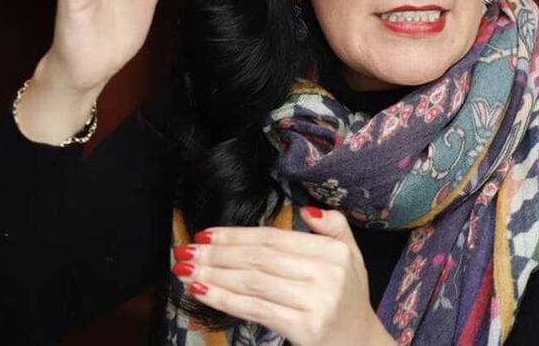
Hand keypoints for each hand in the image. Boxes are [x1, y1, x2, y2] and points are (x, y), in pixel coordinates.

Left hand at [172, 207, 395, 345]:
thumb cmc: (348, 302)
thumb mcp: (352, 257)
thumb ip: (334, 227)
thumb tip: (305, 210)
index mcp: (333, 252)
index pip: (275, 238)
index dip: (236, 234)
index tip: (206, 234)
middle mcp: (326, 273)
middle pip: (259, 258)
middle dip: (217, 253)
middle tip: (186, 251)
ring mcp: (316, 301)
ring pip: (253, 281)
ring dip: (214, 274)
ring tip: (186, 269)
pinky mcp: (304, 327)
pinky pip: (255, 308)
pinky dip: (224, 298)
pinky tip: (202, 290)